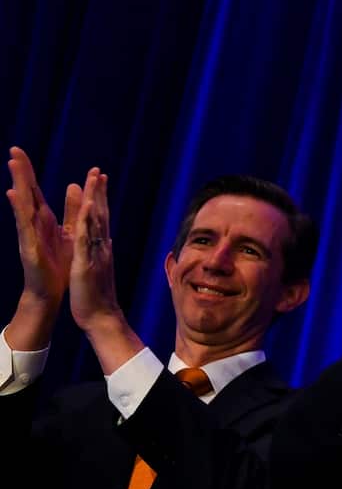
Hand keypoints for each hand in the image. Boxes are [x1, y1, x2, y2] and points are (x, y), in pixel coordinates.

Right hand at [5, 147, 80, 349]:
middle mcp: (33, 224)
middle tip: (14, 149)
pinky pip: (26, 226)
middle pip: (27, 192)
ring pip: (24, 205)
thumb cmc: (57, 264)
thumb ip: (70, 210)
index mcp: (44, 220)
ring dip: (20, 184)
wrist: (50, 292)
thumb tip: (73, 186)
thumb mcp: (67, 231)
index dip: (29, 172)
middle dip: (22, 171)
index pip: (35, 191)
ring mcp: (29, 234)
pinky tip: (14, 195)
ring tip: (13, 164)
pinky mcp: (30, 247)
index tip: (20, 151)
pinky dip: (21, 210)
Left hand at [67, 169, 141, 373]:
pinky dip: (88, 221)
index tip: (99, 179)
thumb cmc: (96, 296)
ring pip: (96, 222)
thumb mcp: (97, 269)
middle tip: (98, 171)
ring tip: (94, 179)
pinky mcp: (87, 263)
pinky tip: (89, 206)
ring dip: (96, 199)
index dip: (100, 198)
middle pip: (101, 214)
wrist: (101, 317)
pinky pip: (87, 239)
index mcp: (101, 248)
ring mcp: (96, 254)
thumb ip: (100, 252)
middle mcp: (102, 247)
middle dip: (99, 192)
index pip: (101, 218)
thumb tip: (107, 239)